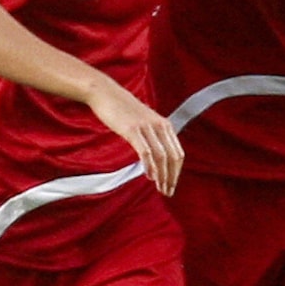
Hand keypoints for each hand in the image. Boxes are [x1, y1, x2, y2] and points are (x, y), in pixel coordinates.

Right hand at [88, 81, 183, 195]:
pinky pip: (146, 152)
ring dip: (162, 175)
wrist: (106, 93)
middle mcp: (159, 126)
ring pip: (161, 156)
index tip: (171, 185)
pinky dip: (150, 166)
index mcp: (165, 125)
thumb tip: (156, 157)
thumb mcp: (144, 121)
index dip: (177, 172)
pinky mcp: (133, 130)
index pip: (178, 153)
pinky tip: (149, 176)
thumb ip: (153, 136)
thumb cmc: (123, 110)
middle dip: (172, 177)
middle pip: (173, 157)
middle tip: (167, 191)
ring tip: (160, 188)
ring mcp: (147, 128)